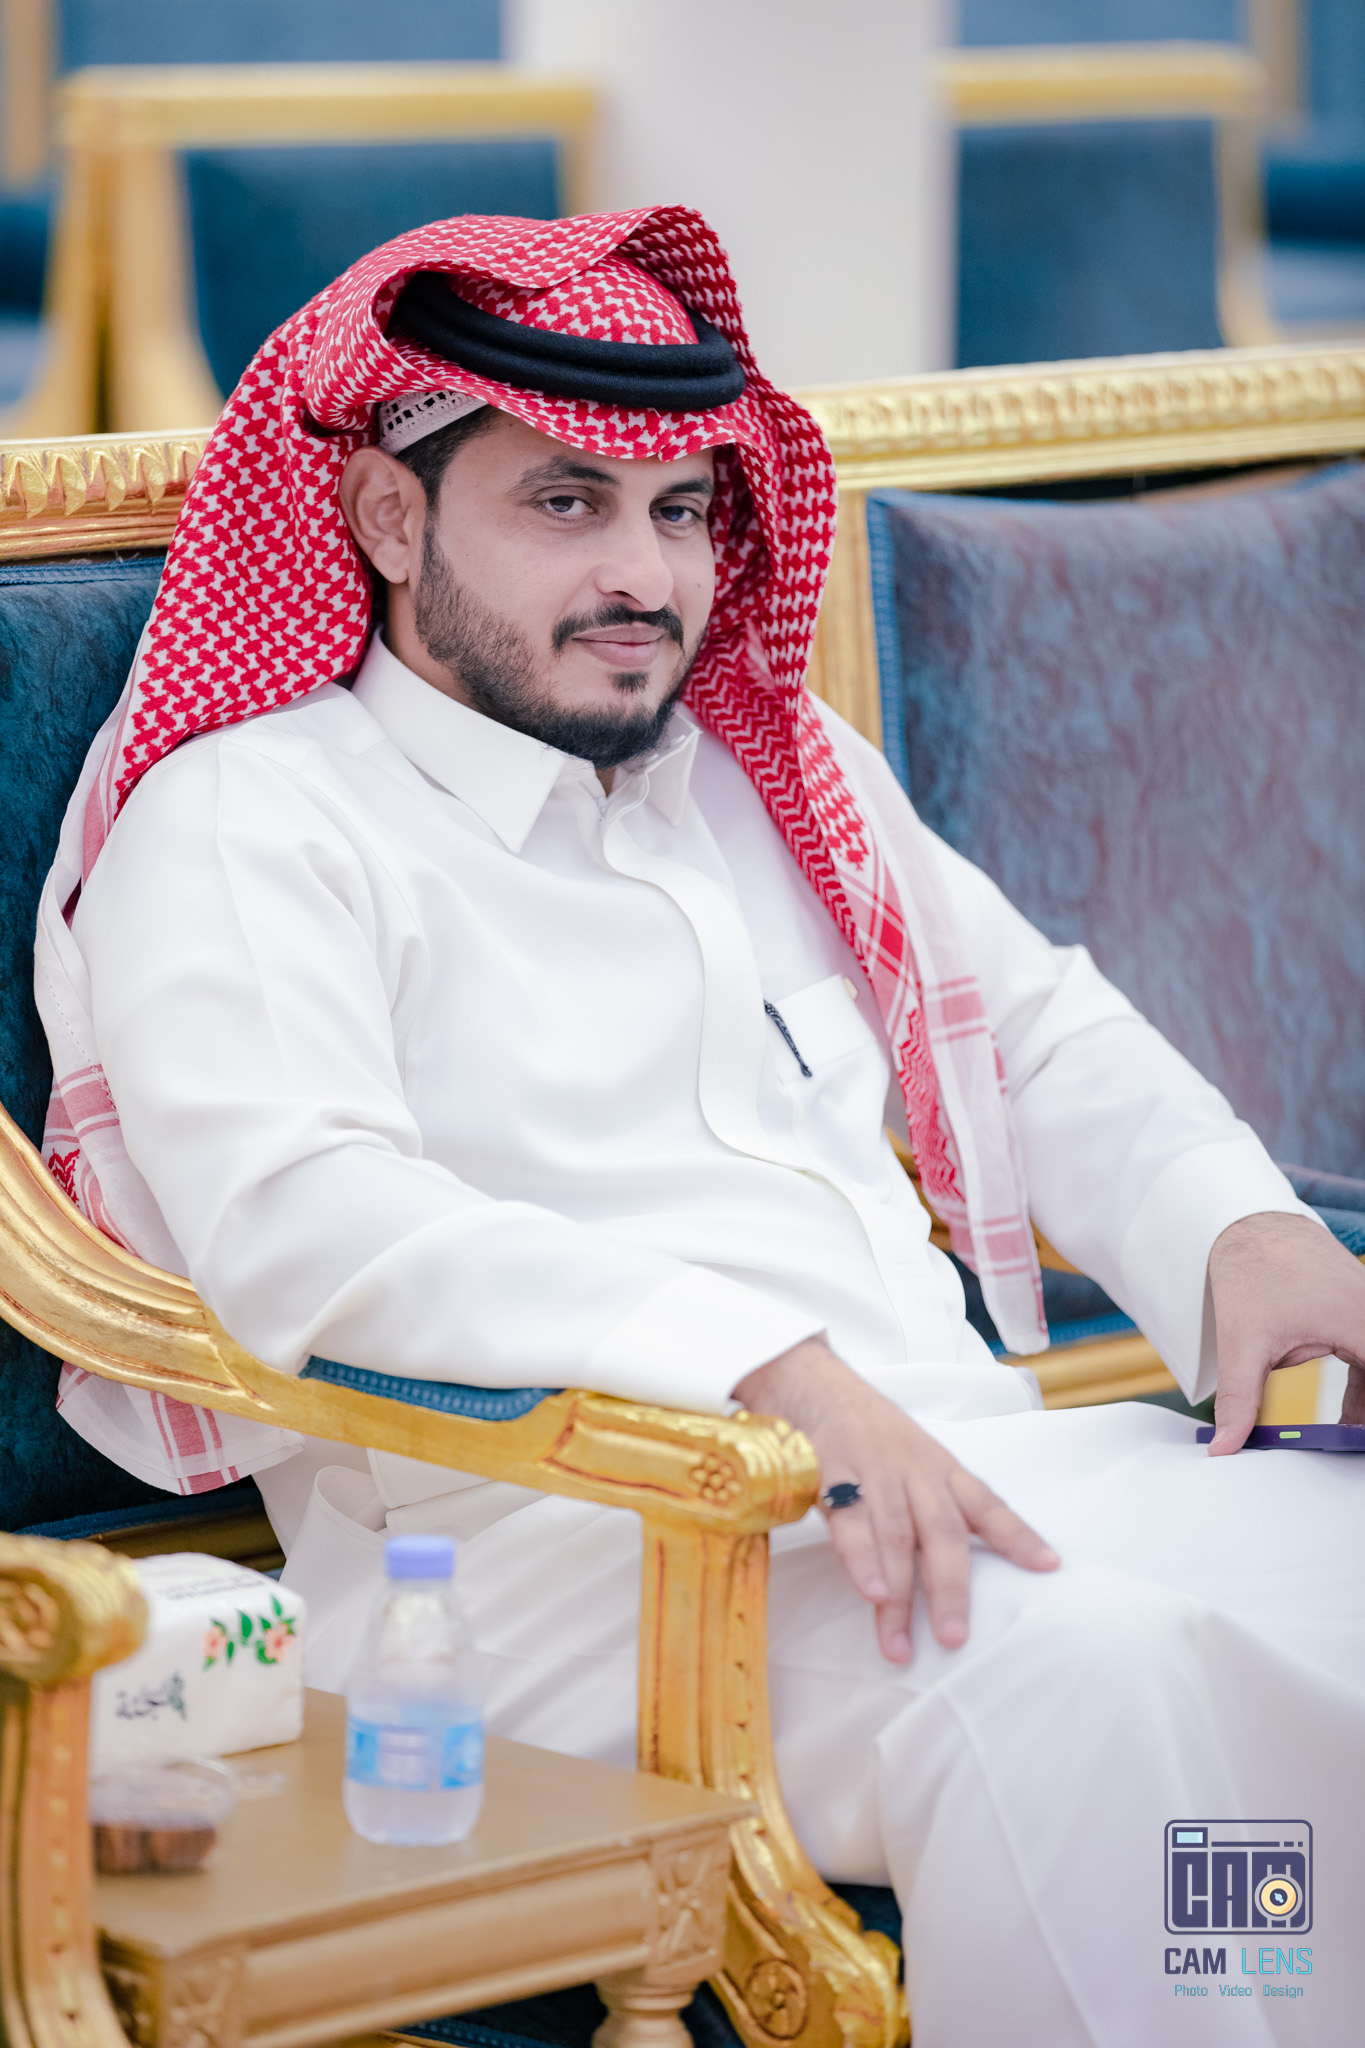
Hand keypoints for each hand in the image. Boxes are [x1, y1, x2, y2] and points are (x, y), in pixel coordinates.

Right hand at [732, 1337, 1058, 1663]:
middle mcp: (914, 1469)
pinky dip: (861, 1558)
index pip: (987, 1503)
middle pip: (943, 1533)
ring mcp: (873, 1469)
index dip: (1018, 1535)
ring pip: (895, 1537)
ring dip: (899, 1595)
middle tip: (953, 1638)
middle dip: (950, 1590)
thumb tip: (954, 1568)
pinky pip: (848, 1520)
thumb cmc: (866, 1431)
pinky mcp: (829, 1469)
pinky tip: (871, 1592)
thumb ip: (934, 1504)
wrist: (811, 1379)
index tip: (1048, 1566)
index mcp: (940, 1467)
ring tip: (899, 1644)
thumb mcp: (913, 1457)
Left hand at [1207, 1211, 1364, 1452]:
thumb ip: (1240, 1399)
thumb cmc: (1250, 1273)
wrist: (1247, 1225)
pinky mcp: (1360, 1306)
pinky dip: (1364, 1381)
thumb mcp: (1243, 1343)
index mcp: (1358, 1321)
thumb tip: (1225, 1446)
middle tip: (1351, 1442)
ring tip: (1349, 1435)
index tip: (1357, 1437)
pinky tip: (1350, 1413)